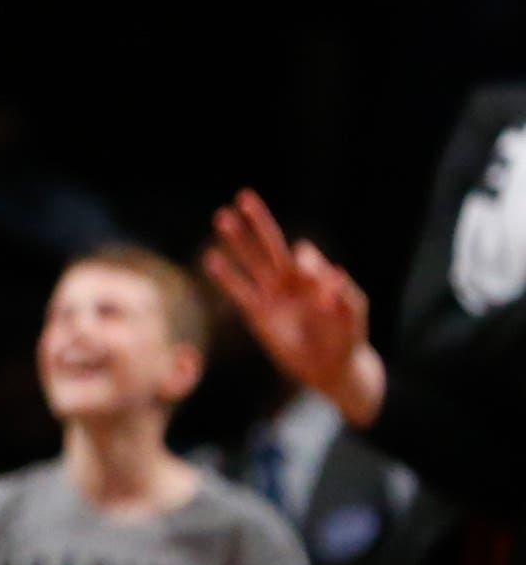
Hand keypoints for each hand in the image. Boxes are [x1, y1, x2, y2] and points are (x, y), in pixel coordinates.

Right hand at [205, 192, 383, 425]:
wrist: (329, 367)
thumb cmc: (347, 337)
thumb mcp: (353, 315)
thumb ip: (345, 296)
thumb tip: (332, 274)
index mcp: (316, 275)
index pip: (303, 257)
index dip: (305, 265)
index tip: (320, 293)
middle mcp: (291, 279)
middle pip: (271, 245)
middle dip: (258, 222)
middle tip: (243, 197)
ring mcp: (272, 294)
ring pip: (251, 262)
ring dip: (237, 241)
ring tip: (222, 218)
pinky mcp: (256, 314)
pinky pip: (237, 291)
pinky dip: (224, 275)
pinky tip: (211, 259)